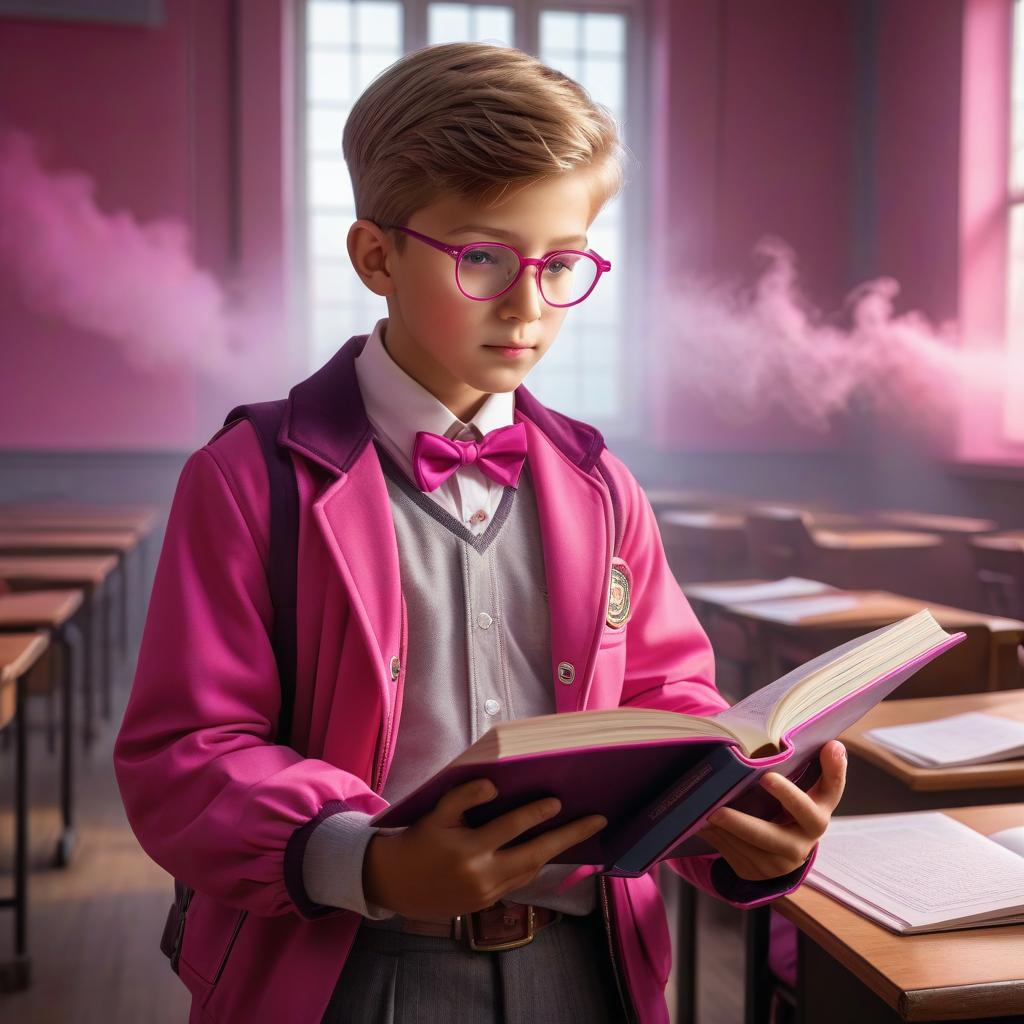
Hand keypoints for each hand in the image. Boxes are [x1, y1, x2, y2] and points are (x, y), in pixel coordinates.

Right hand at [363, 778, 606, 917]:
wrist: (396, 884)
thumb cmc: (418, 840)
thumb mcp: (436, 813)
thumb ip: (464, 796)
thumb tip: (494, 787)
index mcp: (469, 852)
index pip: (511, 828)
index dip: (536, 813)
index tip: (558, 801)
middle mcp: (483, 876)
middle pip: (536, 854)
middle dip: (569, 836)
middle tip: (597, 820)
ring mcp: (488, 894)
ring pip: (532, 870)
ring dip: (557, 851)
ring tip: (581, 831)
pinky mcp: (487, 904)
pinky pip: (519, 881)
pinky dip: (536, 863)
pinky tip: (549, 849)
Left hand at [696, 739, 846, 880]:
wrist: (786, 854)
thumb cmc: (796, 811)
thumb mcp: (811, 793)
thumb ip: (823, 770)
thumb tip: (832, 744)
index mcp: (817, 818)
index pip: (820, 799)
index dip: (807, 785)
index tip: (781, 769)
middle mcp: (802, 845)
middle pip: (770, 837)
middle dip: (743, 824)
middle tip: (717, 810)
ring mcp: (778, 864)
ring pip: (744, 848)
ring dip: (722, 831)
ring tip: (701, 813)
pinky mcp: (757, 872)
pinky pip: (731, 854)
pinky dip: (716, 837)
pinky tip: (701, 824)